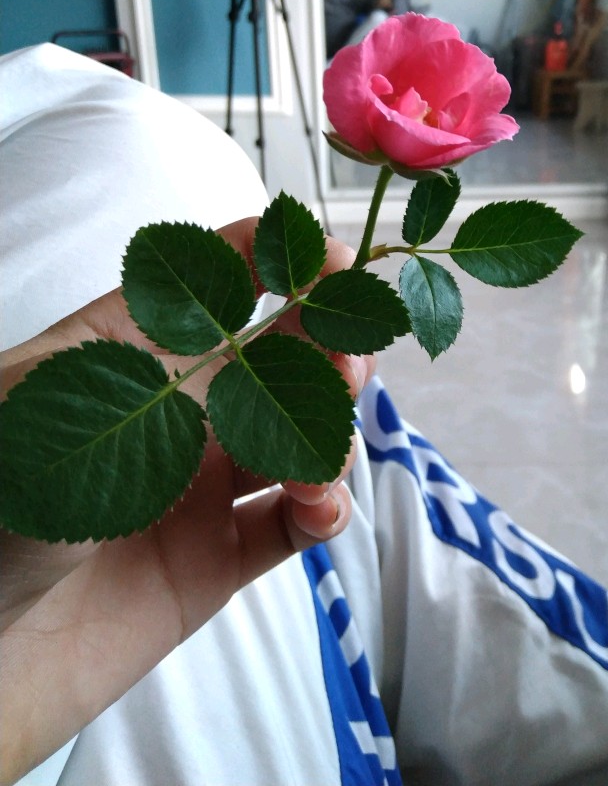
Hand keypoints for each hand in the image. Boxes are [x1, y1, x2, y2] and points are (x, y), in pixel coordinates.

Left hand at [0, 218, 372, 784]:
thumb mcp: (53, 404)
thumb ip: (163, 360)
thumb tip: (258, 331)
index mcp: (124, 354)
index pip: (208, 288)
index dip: (272, 261)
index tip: (330, 257)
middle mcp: (172, 412)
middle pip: (273, 360)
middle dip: (323, 348)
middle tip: (347, 359)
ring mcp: (199, 485)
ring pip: (296, 436)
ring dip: (330, 433)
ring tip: (321, 461)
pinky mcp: (217, 557)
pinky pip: (293, 523)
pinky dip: (325, 510)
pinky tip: (317, 509)